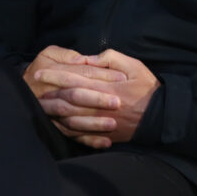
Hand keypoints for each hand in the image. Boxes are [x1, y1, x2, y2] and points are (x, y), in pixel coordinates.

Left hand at [36, 49, 158, 147]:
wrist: (163, 118)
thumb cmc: (147, 89)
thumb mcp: (133, 66)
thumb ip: (110, 59)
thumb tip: (88, 59)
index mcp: (107, 88)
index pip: (75, 80)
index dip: (55, 75)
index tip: (40, 72)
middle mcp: (101, 107)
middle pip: (69, 100)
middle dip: (49, 93)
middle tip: (33, 89)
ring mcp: (102, 124)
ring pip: (71, 119)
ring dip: (54, 112)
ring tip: (40, 105)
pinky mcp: (105, 136)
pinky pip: (81, 136)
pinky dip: (67, 131)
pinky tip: (56, 124)